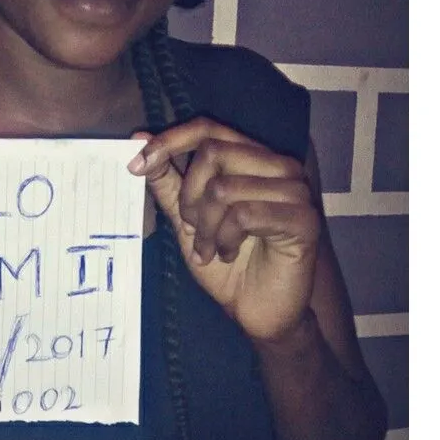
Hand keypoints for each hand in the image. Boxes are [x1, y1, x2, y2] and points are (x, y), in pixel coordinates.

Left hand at [129, 118, 319, 343]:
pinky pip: (245, 214)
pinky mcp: (303, 220)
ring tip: (210, 250)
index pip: (208, 129)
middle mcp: (279, 166)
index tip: (136, 165)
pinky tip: (228, 255)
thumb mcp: (186, 219)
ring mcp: (295, 191)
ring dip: (206, 227)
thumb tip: (139, 138)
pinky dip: (226, 239)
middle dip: (189, 197)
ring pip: (226, 188)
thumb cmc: (226, 263)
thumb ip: (167, 180)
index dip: (170, 141)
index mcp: (252, 159)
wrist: (256, 310)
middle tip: (192, 230)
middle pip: (214, 153)